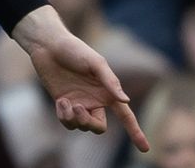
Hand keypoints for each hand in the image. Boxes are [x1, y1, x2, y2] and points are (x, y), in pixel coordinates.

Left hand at [12, 6, 149, 152]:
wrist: (49, 46)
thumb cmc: (75, 50)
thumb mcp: (95, 63)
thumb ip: (110, 81)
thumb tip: (126, 101)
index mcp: (107, 92)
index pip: (125, 116)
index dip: (135, 132)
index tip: (145, 148)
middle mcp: (95, 101)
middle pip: (99, 127)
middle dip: (89, 123)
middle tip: (78, 108)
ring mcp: (79, 103)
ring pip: (81, 126)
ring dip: (74, 118)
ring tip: (66, 102)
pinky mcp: (64, 104)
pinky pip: (67, 122)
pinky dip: (64, 115)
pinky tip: (60, 101)